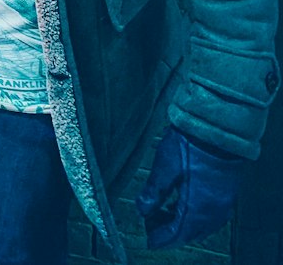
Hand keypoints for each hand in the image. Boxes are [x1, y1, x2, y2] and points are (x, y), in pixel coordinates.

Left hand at [135, 126, 243, 248]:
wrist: (218, 128)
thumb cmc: (191, 144)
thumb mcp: (165, 166)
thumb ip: (154, 191)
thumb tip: (142, 210)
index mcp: (197, 208)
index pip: (178, 234)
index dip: (161, 238)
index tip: (149, 240)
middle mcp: (213, 211)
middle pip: (189, 232)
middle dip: (170, 231)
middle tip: (151, 224)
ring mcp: (222, 203)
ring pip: (200, 225)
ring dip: (181, 223)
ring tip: (163, 212)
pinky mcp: (226, 193)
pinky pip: (210, 215)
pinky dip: (194, 215)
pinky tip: (182, 203)